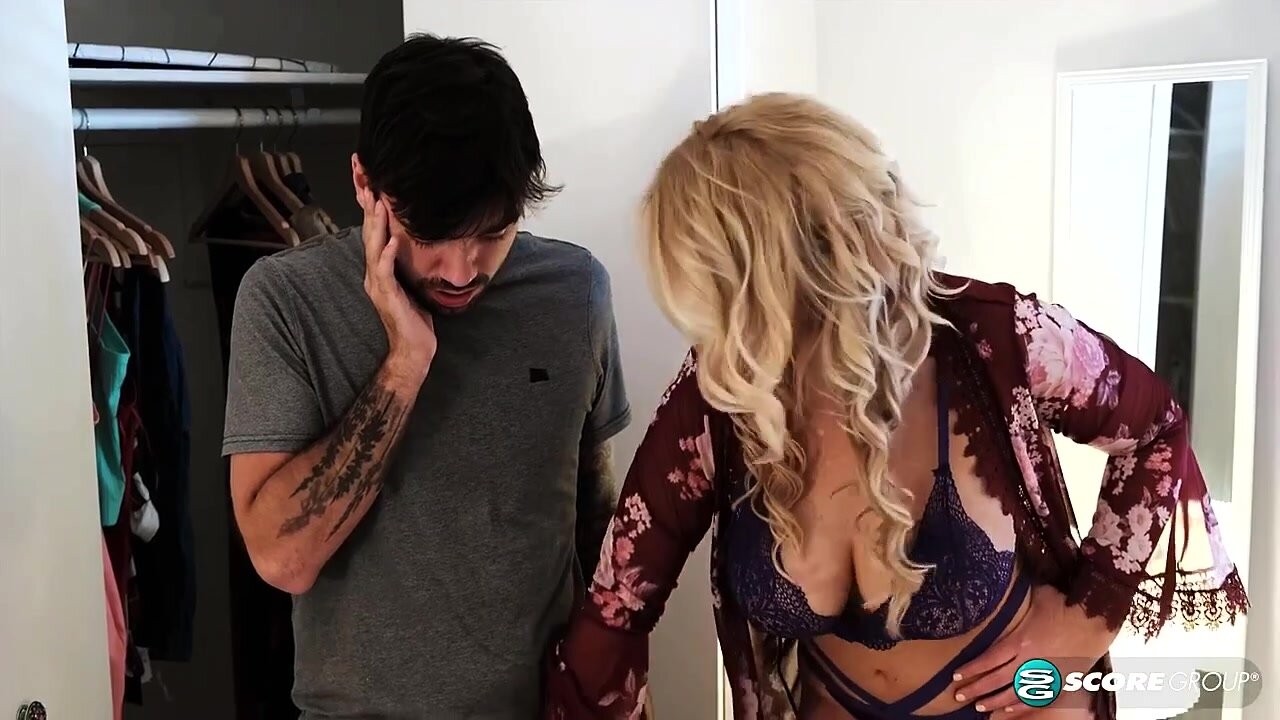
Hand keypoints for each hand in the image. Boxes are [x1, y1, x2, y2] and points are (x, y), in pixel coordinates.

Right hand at [357, 186, 435, 373]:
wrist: (413, 349)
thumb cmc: (415, 320)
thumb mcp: (412, 286)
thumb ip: (407, 266)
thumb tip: (415, 247)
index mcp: (379, 272)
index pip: (374, 236)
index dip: (371, 212)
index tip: (372, 187)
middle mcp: (373, 276)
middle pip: (369, 236)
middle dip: (368, 210)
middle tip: (367, 184)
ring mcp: (378, 286)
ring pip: (374, 249)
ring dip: (376, 226)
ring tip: (378, 204)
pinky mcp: (388, 296)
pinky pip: (385, 272)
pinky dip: (387, 255)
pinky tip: (392, 240)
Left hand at [952, 584, 1118, 716]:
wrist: (1097, 618)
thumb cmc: (1065, 604)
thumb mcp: (1035, 599)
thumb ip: (1017, 603)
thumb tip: (1000, 593)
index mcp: (1021, 640)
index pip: (989, 660)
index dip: (971, 670)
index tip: (956, 677)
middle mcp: (1030, 660)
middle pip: (997, 680)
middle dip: (976, 689)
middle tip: (959, 697)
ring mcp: (1045, 673)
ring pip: (1015, 693)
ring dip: (994, 701)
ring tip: (978, 707)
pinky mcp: (1059, 681)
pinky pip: (1036, 698)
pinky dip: (1020, 707)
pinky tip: (1007, 711)